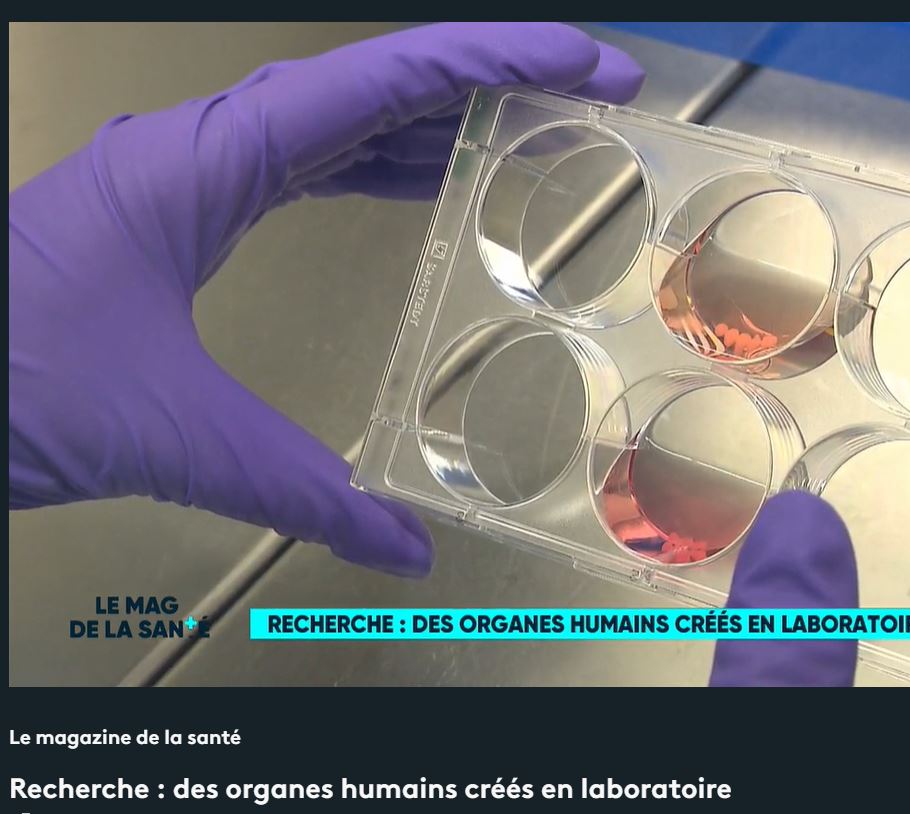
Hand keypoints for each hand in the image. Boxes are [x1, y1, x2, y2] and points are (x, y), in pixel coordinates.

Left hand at [8, 23, 644, 576]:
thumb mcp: (171, 436)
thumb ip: (300, 491)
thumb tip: (400, 546)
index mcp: (207, 161)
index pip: (382, 81)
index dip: (497, 61)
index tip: (580, 60)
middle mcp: (201, 150)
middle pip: (374, 83)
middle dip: (490, 81)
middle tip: (581, 90)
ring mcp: (188, 177)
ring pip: (339, 120)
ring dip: (437, 121)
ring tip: (525, 132)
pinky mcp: (178, 215)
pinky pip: (304, 164)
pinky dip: (378, 166)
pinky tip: (417, 187)